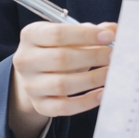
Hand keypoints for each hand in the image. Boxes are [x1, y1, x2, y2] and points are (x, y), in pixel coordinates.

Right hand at [9, 21, 115, 137]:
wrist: (37, 74)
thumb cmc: (57, 49)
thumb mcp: (69, 36)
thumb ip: (90, 31)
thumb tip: (114, 30)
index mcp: (30, 36)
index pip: (57, 34)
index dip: (85, 35)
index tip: (108, 37)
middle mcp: (25, 60)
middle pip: (60, 59)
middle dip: (92, 57)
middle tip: (113, 56)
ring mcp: (30, 85)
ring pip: (62, 84)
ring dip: (92, 79)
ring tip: (111, 73)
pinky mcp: (39, 105)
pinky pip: (64, 107)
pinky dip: (86, 102)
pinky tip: (102, 94)